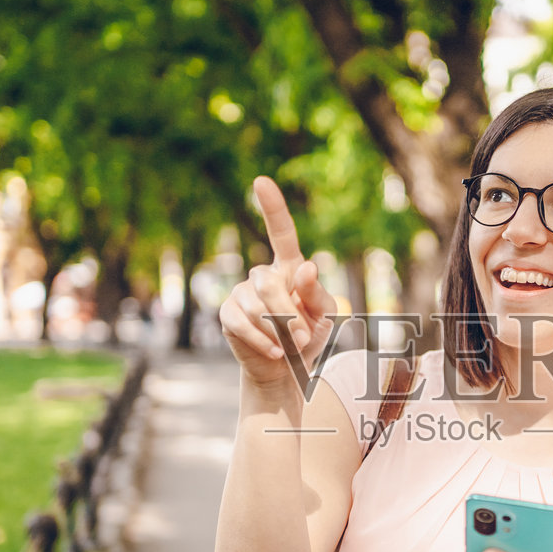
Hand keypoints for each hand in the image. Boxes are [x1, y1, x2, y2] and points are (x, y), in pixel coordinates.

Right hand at [218, 176, 336, 386]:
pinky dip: (262, 340)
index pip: (280, 233)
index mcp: (288, 268)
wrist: (285, 369)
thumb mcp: (325, 316)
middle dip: (287, 313)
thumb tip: (307, 268)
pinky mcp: (228, 314)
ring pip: (255, 305)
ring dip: (279, 331)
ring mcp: (241, 293)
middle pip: (268, 283)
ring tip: (292, 347)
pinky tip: (275, 352)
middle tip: (304, 338)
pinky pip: (241, 323)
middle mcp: (262, 275)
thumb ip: (318, 293)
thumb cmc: (309, 336)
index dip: (272, 207)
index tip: (260, 182)